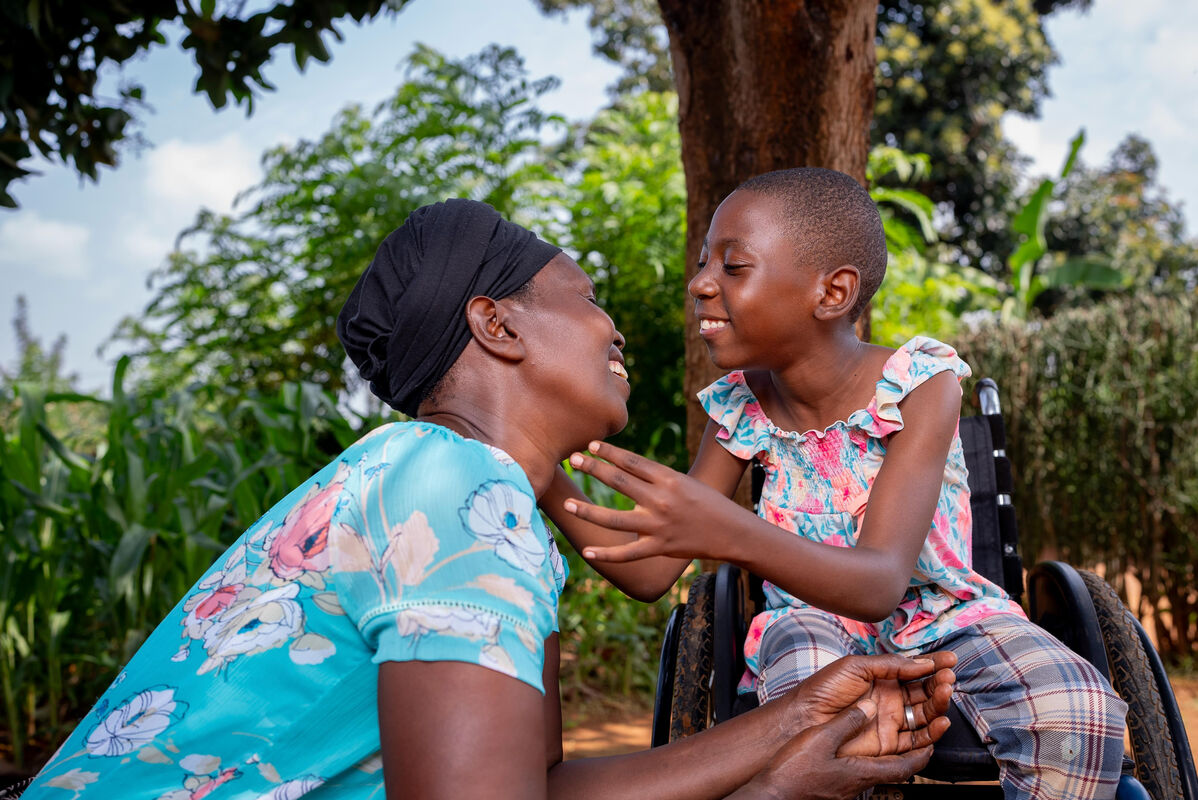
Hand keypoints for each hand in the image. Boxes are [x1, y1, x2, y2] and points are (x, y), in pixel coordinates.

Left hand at [563, 441, 746, 562]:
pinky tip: (587, 552)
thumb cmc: (705, 502)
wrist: (731, 531)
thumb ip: (654, 478)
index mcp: (668, 479)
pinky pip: (627, 553)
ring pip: (615, 519)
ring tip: (567, 504)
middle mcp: (661, 500)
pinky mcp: (659, 548)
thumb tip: (621, 468)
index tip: (590, 444)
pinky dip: (606, 554)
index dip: (609, 452)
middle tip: (572, 459)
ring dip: (588, 510)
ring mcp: (658, 525)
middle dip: (593, 469)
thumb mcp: (683, 482)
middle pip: (619, 482)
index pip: (632, 461)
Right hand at [740, 700, 934, 799]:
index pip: (906, 766)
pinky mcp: (836, 783)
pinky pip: (863, 767)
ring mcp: (848, 784)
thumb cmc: (795, 773)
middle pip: (897, 767)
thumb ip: (847, 722)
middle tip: (924, 731)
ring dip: (894, 750)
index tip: (934, 739)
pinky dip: (872, 753)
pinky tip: (863, 742)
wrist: (774, 794)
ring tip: (898, 733)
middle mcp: (860, 781)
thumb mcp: (822, 739)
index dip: (924, 752)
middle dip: (915, 748)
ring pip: (881, 767)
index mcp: (863, 772)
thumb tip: (868, 706)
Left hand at [786, 652, 956, 757]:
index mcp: (882, 679)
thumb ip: (891, 664)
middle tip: (949, 675)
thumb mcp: (857, 667)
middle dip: (940, 682)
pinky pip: (917, 740)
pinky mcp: (889, 744)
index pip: (915, 670)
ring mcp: (891, 722)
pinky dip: (933, 732)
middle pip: (924, 692)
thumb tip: (922, 662)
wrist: (805, 718)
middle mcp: (890, 700)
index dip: (934, 664)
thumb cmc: (824, 689)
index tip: (950, 658)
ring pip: (925, 714)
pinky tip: (940, 720)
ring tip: (945, 692)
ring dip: (939, 703)